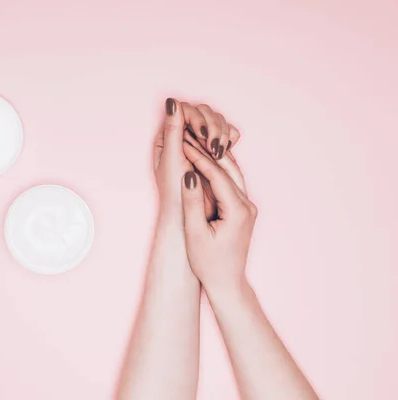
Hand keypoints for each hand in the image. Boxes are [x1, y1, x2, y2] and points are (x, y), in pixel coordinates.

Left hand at [154, 99, 240, 220]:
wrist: (190, 216)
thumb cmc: (175, 193)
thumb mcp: (172, 160)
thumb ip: (173, 130)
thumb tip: (172, 101)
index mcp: (167, 136)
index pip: (184, 110)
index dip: (196, 117)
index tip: (202, 134)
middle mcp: (183, 135)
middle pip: (204, 112)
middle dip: (211, 126)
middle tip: (213, 147)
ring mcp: (200, 142)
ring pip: (217, 121)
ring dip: (221, 132)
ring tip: (218, 151)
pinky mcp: (214, 151)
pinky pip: (226, 134)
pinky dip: (230, 137)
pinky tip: (227, 149)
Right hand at [180, 140, 256, 291]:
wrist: (227, 282)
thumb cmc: (209, 263)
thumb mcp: (195, 234)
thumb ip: (192, 203)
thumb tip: (189, 175)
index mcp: (238, 210)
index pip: (218, 175)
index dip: (199, 157)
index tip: (183, 143)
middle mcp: (247, 205)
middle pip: (227, 168)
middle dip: (206, 151)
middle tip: (188, 134)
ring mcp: (247, 206)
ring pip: (231, 173)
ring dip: (212, 158)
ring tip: (193, 143)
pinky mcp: (243, 209)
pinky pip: (230, 182)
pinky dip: (216, 170)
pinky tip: (202, 162)